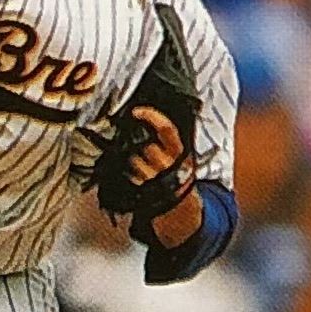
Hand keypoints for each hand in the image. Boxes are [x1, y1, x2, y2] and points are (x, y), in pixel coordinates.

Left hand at [128, 105, 202, 247]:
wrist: (177, 200)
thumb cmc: (177, 171)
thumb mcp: (181, 153)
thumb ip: (169, 138)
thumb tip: (150, 116)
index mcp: (179, 151)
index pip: (166, 128)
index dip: (151, 116)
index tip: (137, 111)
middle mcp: (168, 164)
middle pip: (146, 146)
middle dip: (141, 145)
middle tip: (143, 148)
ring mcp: (154, 177)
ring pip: (134, 160)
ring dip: (133, 160)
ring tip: (141, 164)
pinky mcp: (142, 188)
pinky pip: (129, 175)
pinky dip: (129, 172)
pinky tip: (136, 174)